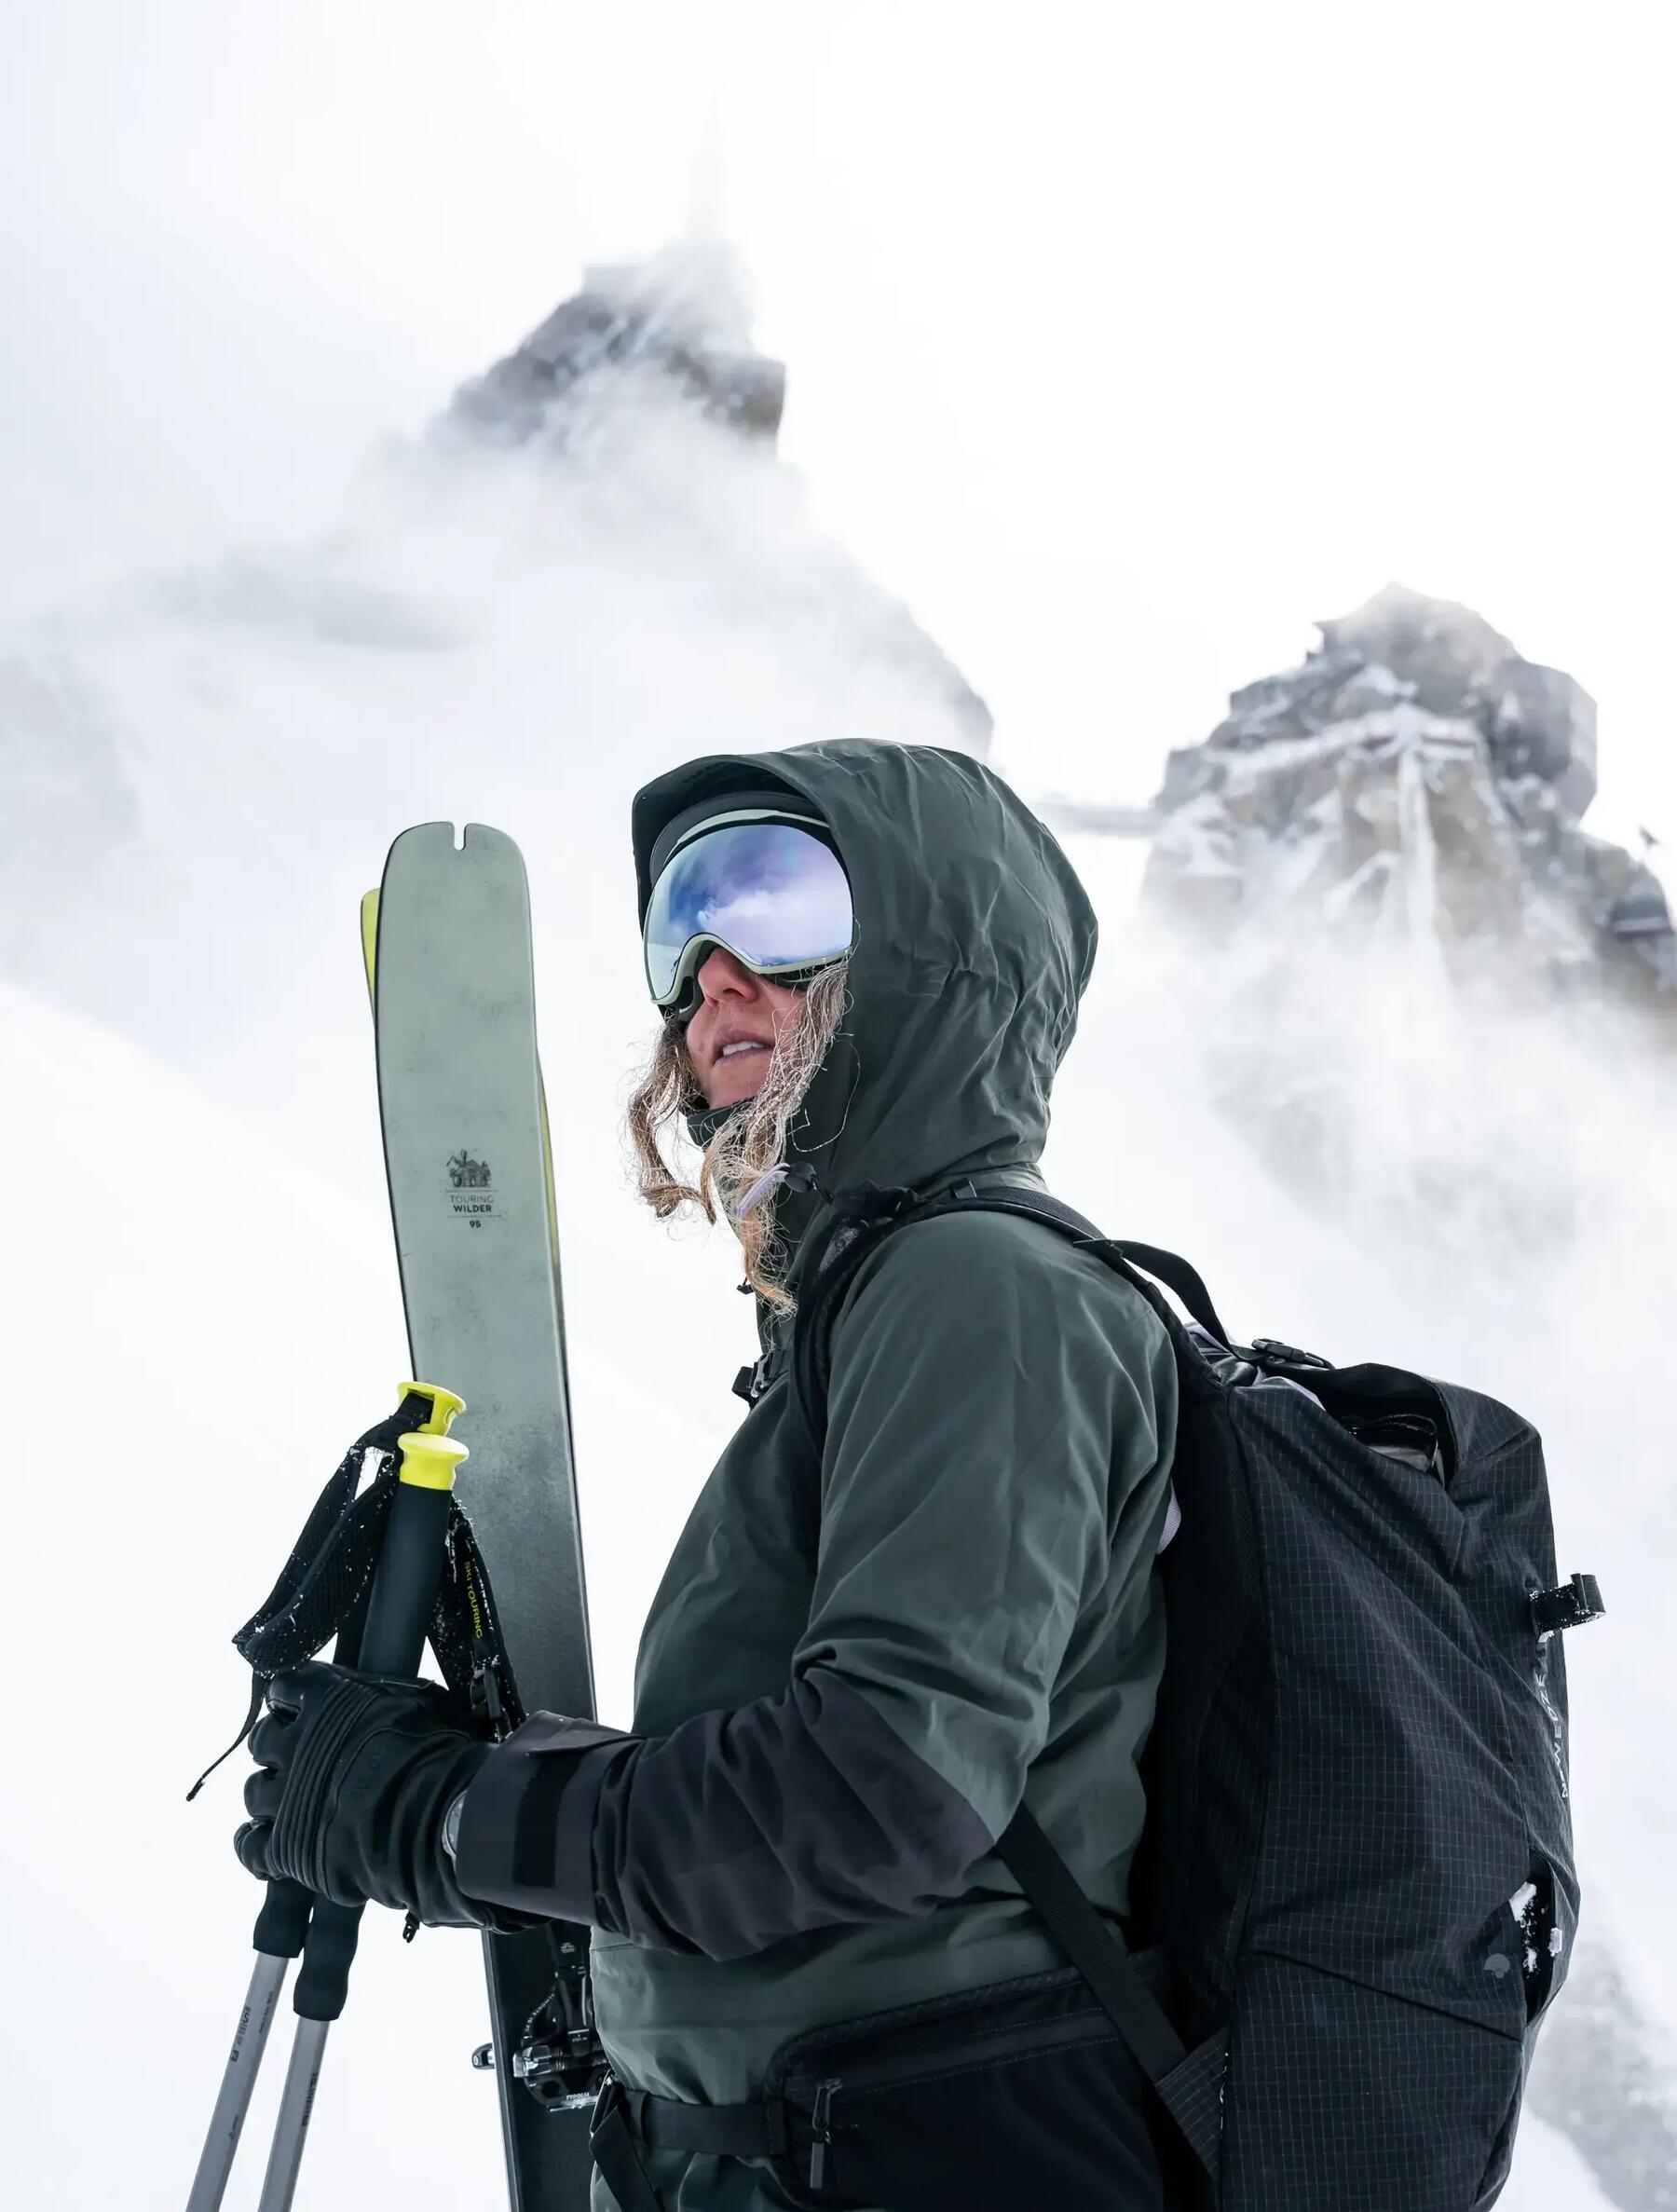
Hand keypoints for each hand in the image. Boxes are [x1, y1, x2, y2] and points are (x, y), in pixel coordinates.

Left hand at [235, 1661, 495, 1928]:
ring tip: (289, 1804)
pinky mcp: (286, 1846)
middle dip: (275, 1748)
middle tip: (296, 1761)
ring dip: (269, 1795)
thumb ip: (381, 1697)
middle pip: (262, 1739)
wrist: (437, 1815)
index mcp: (327, 1701)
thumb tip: (378, 1699)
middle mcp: (297, 1744)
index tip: (297, 1709)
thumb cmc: (437, 1755)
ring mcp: (287, 1797)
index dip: (290, 1699)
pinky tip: (263, 1845)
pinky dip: (253, 1845)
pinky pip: (250, 1847)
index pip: (286, 1686)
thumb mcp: (416, 1703)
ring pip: (254, 1791)